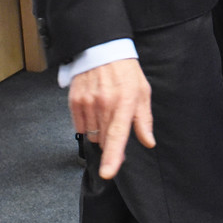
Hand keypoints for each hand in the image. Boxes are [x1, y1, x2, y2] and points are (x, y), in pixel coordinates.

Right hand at [69, 58, 154, 178]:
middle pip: (105, 140)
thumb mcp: (142, 93)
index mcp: (125, 103)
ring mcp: (87, 103)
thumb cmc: (126, 72)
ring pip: (93, 135)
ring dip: (100, 131)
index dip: (112, 157)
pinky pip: (81, 126)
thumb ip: (144, 120)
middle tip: (117, 126)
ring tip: (106, 111)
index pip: (117, 136)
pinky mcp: (75, 101)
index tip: (107, 173)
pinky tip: (95, 110)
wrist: (103, 50)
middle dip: (112, 142)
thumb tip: (148, 142)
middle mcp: (104, 104)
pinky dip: (88, 124)